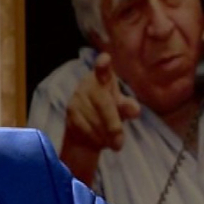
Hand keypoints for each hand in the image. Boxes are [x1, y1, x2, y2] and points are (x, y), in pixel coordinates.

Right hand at [59, 52, 140, 185]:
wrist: (84, 128)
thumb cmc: (109, 110)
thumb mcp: (122, 107)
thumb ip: (128, 107)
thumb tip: (134, 110)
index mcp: (104, 77)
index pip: (103, 68)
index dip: (103, 64)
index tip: (105, 59)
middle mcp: (88, 84)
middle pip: (103, 104)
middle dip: (112, 124)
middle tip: (120, 143)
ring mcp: (76, 97)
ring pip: (94, 120)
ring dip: (105, 136)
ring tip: (114, 143)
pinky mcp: (69, 112)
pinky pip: (84, 128)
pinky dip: (95, 139)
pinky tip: (100, 142)